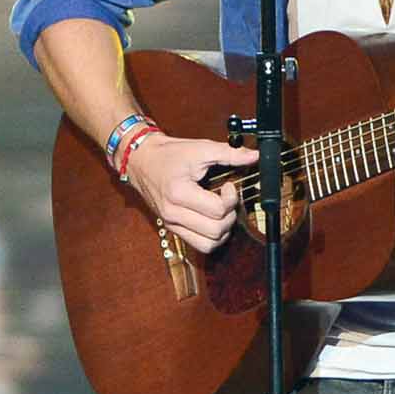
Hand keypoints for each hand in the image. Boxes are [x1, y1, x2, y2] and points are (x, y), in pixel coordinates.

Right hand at [125, 135, 243, 253]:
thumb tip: (254, 156)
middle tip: (227, 199)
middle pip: (216, 230)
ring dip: (223, 230)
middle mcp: (173, 213)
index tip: (228, 186)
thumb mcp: (200, 148)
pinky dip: (212, 237)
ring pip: (209, 244)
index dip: (232, 198)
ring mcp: (171, 223)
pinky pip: (199, 245)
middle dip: (230, 215)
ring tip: (221, 212)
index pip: (218, 210)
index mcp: (178, 193)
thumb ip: (229, 154)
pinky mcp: (172, 228)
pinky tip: (213, 220)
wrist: (141, 160)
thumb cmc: (168, 154)